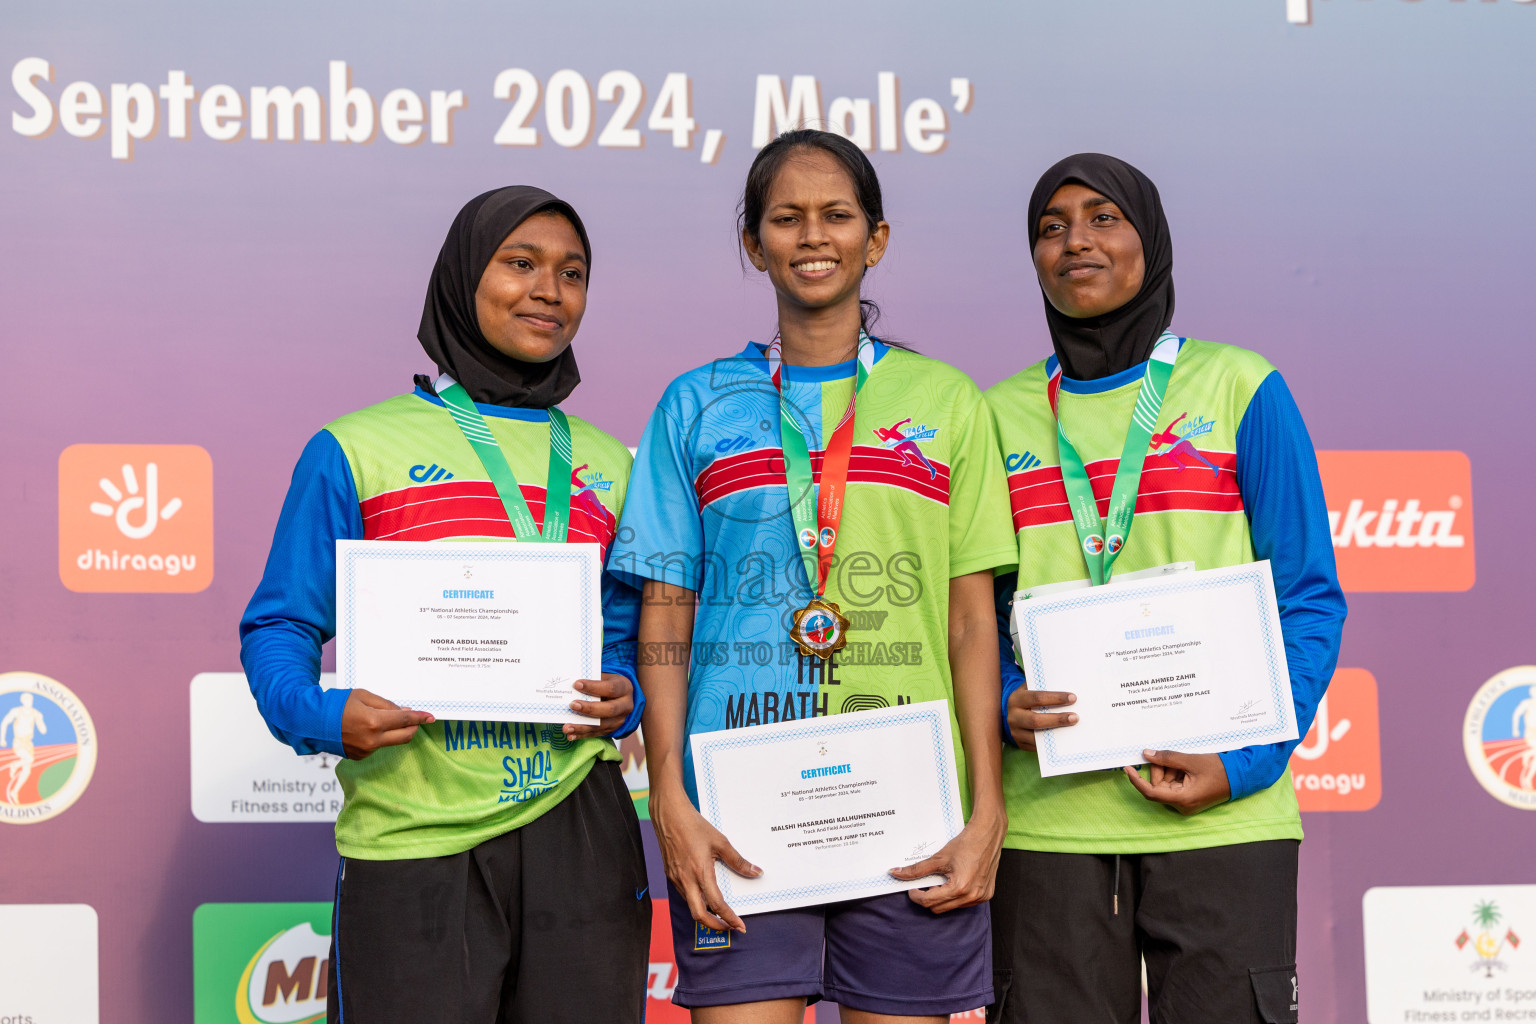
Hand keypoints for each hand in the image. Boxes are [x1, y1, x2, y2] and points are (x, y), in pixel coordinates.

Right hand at [340, 688, 434, 759]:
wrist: (312, 722)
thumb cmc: (336, 704)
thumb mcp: (363, 696)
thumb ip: (386, 705)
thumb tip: (404, 712)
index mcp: (374, 722)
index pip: (405, 721)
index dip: (420, 718)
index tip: (431, 717)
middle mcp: (372, 740)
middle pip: (405, 736)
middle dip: (413, 727)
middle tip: (415, 719)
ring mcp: (366, 750)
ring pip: (391, 741)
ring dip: (394, 731)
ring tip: (380, 718)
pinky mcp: (359, 756)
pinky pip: (377, 746)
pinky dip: (379, 737)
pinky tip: (366, 728)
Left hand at [563, 673, 633, 739]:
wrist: (619, 696)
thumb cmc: (608, 683)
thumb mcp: (605, 677)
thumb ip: (593, 679)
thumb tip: (572, 684)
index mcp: (624, 688)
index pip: (610, 688)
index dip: (593, 687)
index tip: (576, 684)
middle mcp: (625, 705)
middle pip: (609, 709)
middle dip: (589, 708)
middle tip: (572, 705)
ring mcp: (619, 720)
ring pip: (602, 725)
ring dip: (582, 727)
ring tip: (567, 727)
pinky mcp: (612, 729)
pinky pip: (596, 733)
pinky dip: (582, 735)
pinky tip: (571, 735)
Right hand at [650, 786, 760, 933]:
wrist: (669, 814)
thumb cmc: (694, 825)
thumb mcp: (721, 841)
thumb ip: (738, 860)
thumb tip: (755, 872)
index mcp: (700, 872)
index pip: (717, 904)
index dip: (729, 918)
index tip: (740, 926)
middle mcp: (686, 879)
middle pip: (699, 915)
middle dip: (715, 926)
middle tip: (729, 927)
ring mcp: (675, 878)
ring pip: (690, 905)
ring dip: (705, 913)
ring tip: (720, 912)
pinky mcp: (670, 874)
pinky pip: (684, 894)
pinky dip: (695, 900)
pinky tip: (704, 894)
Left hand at [888, 807, 1005, 913]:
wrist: (988, 834)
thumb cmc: (966, 844)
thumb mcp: (939, 857)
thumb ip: (916, 869)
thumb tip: (896, 873)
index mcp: (959, 888)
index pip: (929, 901)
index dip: (916, 896)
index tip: (912, 888)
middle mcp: (971, 896)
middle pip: (939, 908)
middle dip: (928, 898)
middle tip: (925, 884)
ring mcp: (980, 898)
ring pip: (951, 907)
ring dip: (942, 898)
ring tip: (941, 881)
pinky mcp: (986, 895)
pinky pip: (964, 903)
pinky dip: (955, 896)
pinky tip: (954, 882)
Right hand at [1006, 688, 1077, 750]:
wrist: (1015, 714)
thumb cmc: (1030, 699)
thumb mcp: (1032, 689)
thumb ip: (1045, 687)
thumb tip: (1068, 687)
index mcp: (1016, 699)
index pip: (1037, 698)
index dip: (1056, 698)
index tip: (1073, 698)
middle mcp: (1013, 717)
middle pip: (1035, 720)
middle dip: (1057, 719)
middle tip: (1075, 717)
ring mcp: (1016, 732)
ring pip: (1037, 736)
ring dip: (1056, 732)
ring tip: (1073, 728)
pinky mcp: (1021, 744)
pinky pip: (1039, 746)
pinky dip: (1052, 743)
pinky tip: (1065, 738)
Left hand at [1122, 749, 1230, 814]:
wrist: (1241, 776)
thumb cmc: (1219, 770)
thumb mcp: (1191, 761)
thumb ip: (1167, 758)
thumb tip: (1147, 755)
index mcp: (1183, 799)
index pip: (1151, 793)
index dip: (1137, 781)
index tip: (1127, 768)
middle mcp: (1182, 805)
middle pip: (1158, 786)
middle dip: (1160, 770)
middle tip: (1167, 756)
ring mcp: (1186, 803)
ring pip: (1166, 785)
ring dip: (1169, 770)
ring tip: (1183, 761)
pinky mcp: (1189, 798)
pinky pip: (1174, 785)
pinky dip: (1175, 774)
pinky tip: (1185, 766)